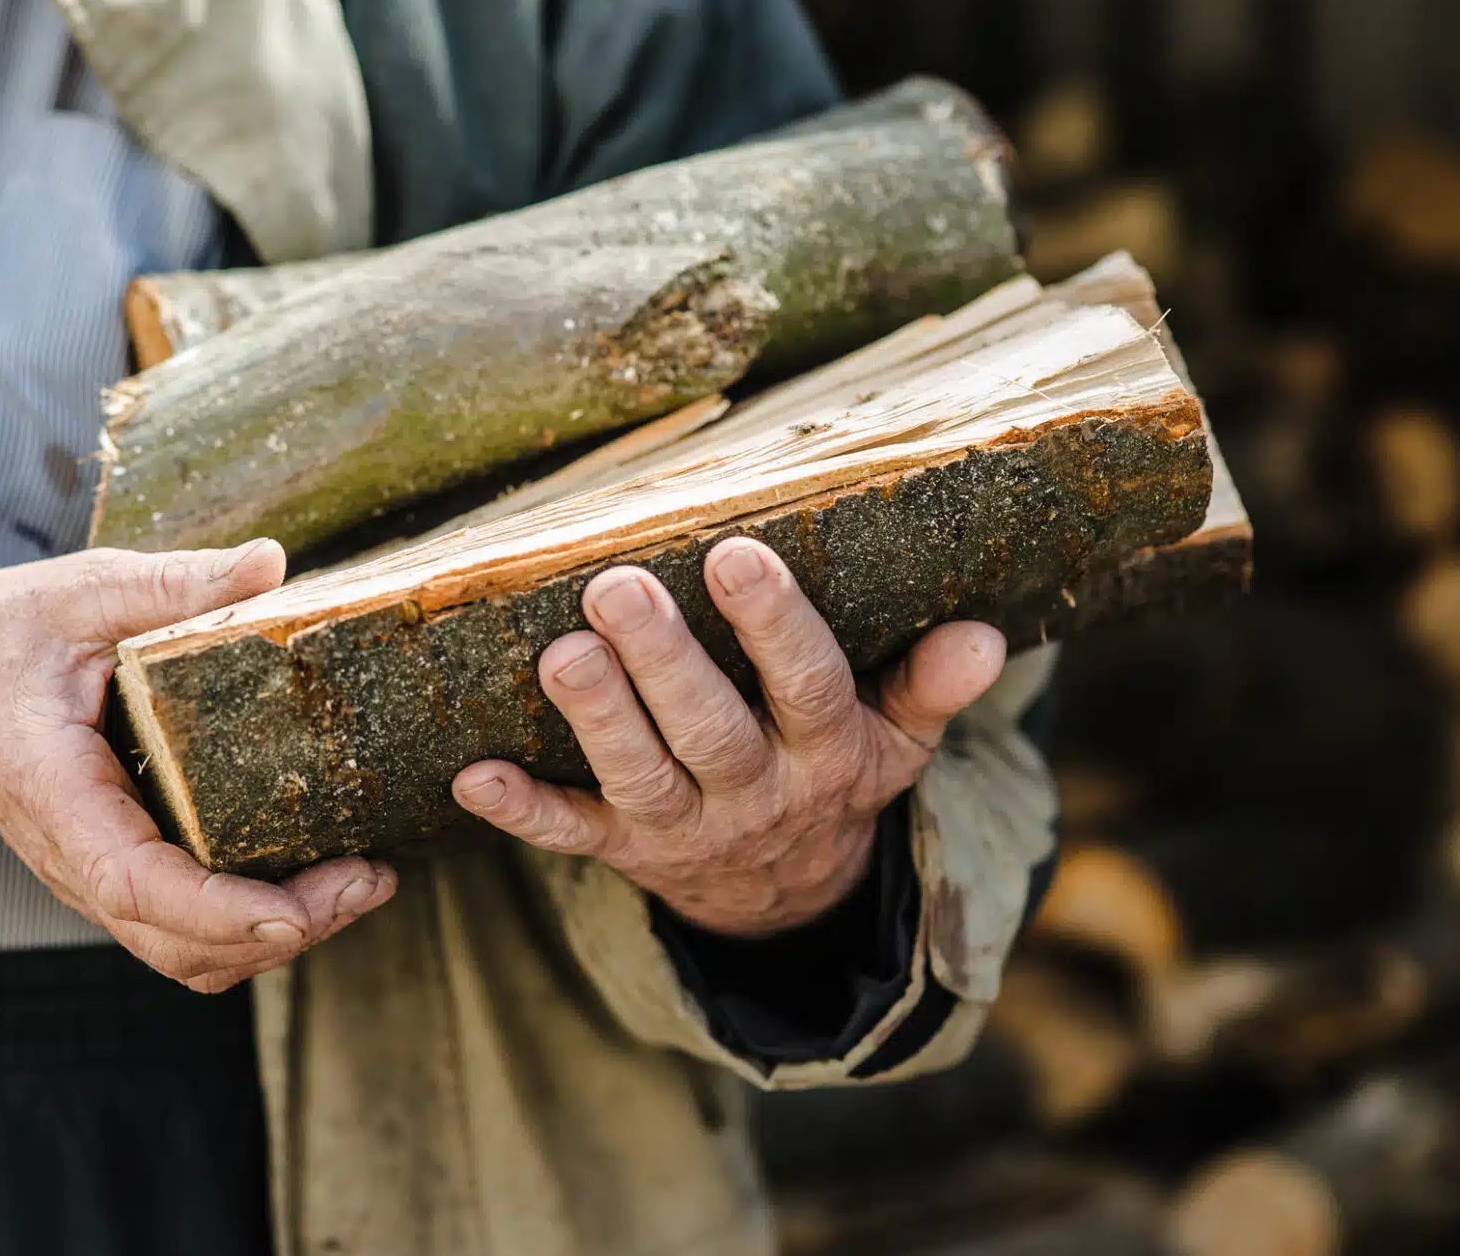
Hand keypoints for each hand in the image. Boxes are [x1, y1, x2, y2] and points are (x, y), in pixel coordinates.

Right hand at [0, 541, 394, 990]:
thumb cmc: (8, 634)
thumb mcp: (84, 591)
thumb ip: (174, 584)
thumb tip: (270, 562)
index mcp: (57, 794)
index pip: (135, 884)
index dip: (217, 911)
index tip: (296, 910)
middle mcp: (73, 858)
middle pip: (177, 943)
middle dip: (281, 929)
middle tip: (371, 879)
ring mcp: (96, 876)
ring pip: (186, 952)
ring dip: (276, 937)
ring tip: (361, 884)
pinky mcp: (123, 871)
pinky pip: (186, 929)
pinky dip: (253, 923)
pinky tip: (318, 874)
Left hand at [451, 537, 1004, 936]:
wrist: (787, 903)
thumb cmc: (834, 777)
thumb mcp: (897, 742)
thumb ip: (931, 688)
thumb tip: (987, 637)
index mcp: (823, 755)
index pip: (804, 686)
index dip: (773, 627)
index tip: (738, 555)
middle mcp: (753, 795)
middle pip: (709, 732)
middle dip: (663, 663)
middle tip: (617, 586)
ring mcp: (683, 830)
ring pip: (639, 779)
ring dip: (598, 720)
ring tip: (560, 654)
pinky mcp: (623, 852)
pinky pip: (570, 839)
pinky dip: (523, 813)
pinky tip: (472, 775)